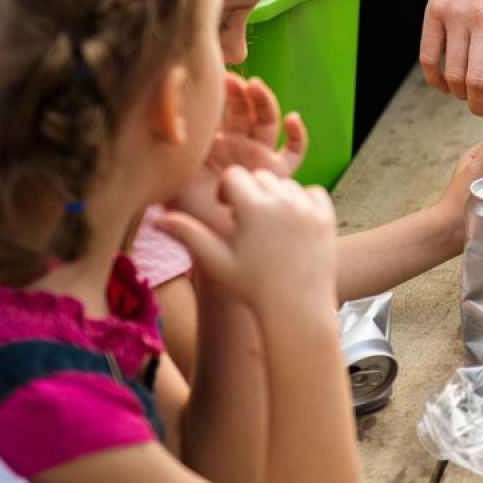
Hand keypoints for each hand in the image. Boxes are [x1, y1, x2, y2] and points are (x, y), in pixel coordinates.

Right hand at [156, 167, 337, 312]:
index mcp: (252, 207)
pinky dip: (302, 201)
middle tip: (246, 219)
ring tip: (268, 225)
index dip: (226, 190)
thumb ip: (188, 235)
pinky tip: (292, 222)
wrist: (295, 307)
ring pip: (286, 183)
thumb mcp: (216, 261)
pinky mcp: (326, 217)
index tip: (226, 210)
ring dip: (275, 196)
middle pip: (260, 176)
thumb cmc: (250, 287)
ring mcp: (307, 208)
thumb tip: (156, 219)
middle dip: (250, 192)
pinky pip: (312, 192)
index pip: (234, 175)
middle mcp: (282, 201)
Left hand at [168, 74, 308, 234]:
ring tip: (257, 88)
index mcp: (213, 146)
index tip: (216, 80)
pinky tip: (294, 119)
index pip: (219, 113)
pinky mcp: (277, 173)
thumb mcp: (173, 181)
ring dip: (264, 103)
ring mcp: (258, 158)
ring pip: (267, 124)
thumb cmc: (190, 218)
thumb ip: (167, 159)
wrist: (214, 247)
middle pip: (245, 112)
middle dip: (241, 94)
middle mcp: (237, 148)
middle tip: (234, 80)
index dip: (220, 95)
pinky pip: (294, 152)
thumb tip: (153, 127)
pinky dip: (297, 135)